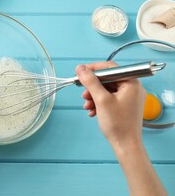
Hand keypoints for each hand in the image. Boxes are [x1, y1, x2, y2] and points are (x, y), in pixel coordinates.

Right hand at [76, 62, 166, 195]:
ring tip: (87, 105)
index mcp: (132, 83)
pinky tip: (92, 110)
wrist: (125, 145)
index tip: (81, 72)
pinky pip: (108, 97)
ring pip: (106, 89)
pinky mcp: (124, 105)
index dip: (94, 69)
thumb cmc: (118, 124)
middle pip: (107, 79)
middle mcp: (132, 88)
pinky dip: (98, 102)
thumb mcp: (101, 100)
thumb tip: (81, 69)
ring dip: (94, 96)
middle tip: (83, 93)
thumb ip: (91, 82)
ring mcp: (129, 97)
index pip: (111, 68)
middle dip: (93, 86)